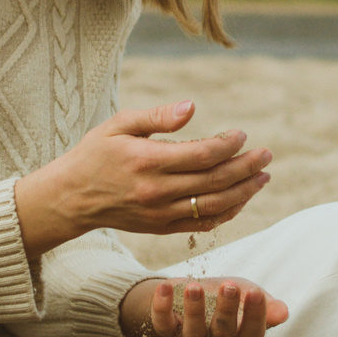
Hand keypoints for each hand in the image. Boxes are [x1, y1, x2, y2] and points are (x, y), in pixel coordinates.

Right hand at [13, 100, 271, 257]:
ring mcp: (160, 214)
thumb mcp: (119, 125)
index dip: (228, 145)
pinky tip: (241, 199)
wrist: (70, 198)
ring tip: (263, 177)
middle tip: (267, 155)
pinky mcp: (161, 228)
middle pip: (215, 181)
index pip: (202, 155)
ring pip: (214, 206)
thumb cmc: (95, 154)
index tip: (242, 135)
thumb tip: (192, 107)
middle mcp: (156, 191)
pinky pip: (202, 224)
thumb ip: (157, 116)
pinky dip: (227, 213)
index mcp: (147, 161)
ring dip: (244, 192)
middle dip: (246, 167)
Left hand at [120, 275, 289, 336]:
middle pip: (223, 333)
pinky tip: (166, 285)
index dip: (255, 315)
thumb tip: (284, 312)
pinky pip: (162, 324)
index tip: (255, 292)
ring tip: (194, 286)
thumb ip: (265, 304)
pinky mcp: (168, 330)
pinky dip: (161, 306)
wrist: (195, 293)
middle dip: (226, 310)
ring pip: (193, 333)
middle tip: (228, 286)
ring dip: (194, 310)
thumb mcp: (249, 295)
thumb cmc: (229, 296)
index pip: (252, 333)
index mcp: (241, 336)